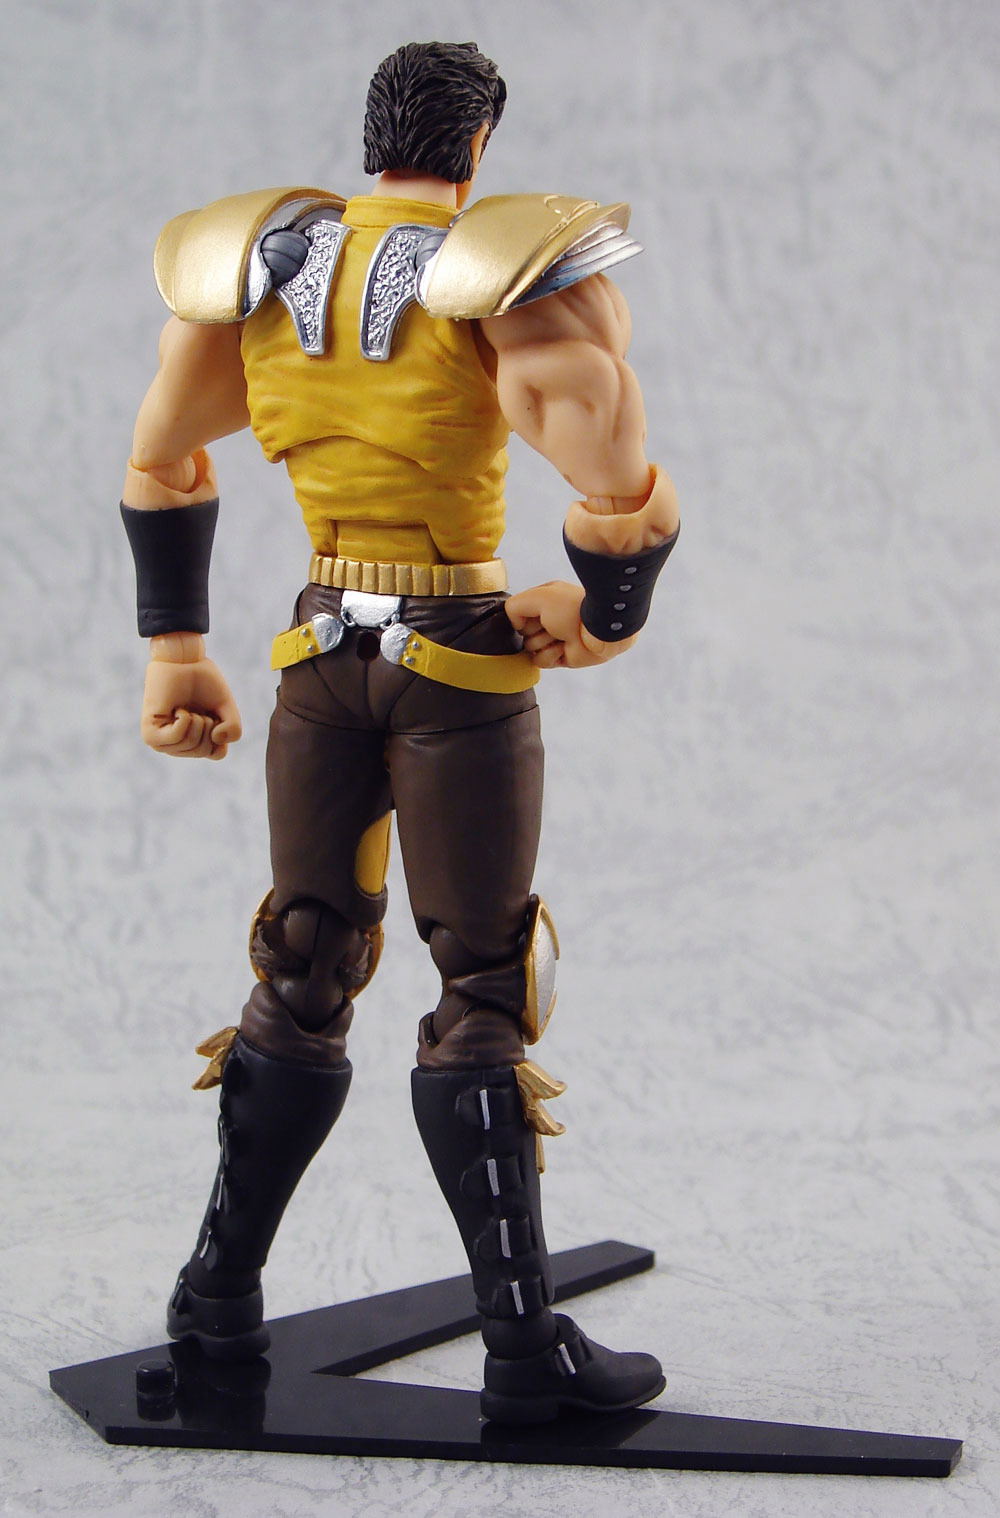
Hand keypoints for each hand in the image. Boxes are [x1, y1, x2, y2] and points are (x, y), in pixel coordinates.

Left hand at [141, 643, 241, 759]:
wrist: (183, 660)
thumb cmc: (203, 681)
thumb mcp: (227, 708)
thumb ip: (234, 729)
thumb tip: (217, 739)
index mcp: (196, 742)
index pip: (217, 754)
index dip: (223, 731)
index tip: (214, 713)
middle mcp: (179, 746)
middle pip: (204, 750)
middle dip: (208, 724)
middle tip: (198, 708)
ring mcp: (163, 742)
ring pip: (190, 745)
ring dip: (196, 720)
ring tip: (186, 708)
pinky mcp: (150, 734)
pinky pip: (177, 737)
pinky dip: (184, 720)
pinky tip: (178, 709)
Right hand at [505, 581, 636, 668]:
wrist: (599, 628)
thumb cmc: (573, 608)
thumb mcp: (536, 596)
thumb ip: (514, 607)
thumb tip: (515, 625)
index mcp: (545, 600)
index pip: (518, 613)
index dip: (522, 616)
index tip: (536, 613)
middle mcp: (549, 619)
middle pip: (522, 632)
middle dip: (534, 630)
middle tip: (552, 624)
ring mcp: (555, 638)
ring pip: (529, 648)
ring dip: (543, 642)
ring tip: (561, 635)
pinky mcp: (561, 657)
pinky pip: (540, 662)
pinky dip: (550, 655)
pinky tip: (564, 646)